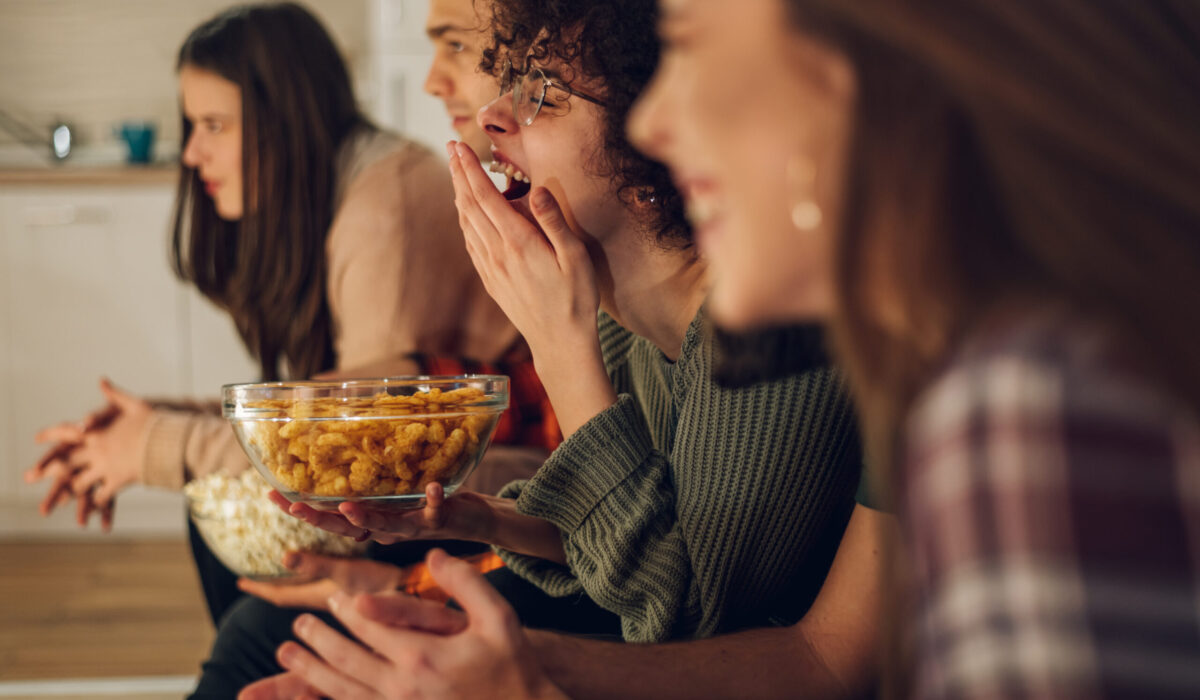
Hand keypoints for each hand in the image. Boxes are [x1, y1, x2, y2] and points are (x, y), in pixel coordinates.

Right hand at [24, 378, 148, 529]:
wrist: (148, 425)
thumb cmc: (125, 417)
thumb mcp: (112, 413)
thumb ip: (97, 417)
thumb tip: (86, 422)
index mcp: (80, 442)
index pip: (58, 453)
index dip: (45, 464)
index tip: (31, 476)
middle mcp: (87, 459)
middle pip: (67, 479)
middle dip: (56, 495)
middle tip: (44, 511)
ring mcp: (99, 471)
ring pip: (86, 493)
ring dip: (83, 509)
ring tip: (81, 524)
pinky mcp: (115, 479)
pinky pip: (108, 497)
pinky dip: (107, 512)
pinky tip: (106, 527)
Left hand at [237, 552, 405, 610]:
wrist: (415, 600)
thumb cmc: (379, 587)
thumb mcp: (345, 573)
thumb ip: (315, 565)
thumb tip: (282, 556)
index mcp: (317, 596)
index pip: (279, 594)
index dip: (258, 588)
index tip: (239, 582)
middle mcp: (325, 599)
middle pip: (289, 594)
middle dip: (271, 586)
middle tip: (256, 578)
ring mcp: (340, 598)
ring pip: (306, 590)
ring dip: (292, 580)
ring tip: (284, 570)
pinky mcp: (355, 593)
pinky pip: (324, 586)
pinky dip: (314, 575)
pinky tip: (324, 569)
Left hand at [239, 549, 565, 699]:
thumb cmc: (514, 666)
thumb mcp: (499, 617)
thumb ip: (464, 582)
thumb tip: (432, 554)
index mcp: (422, 656)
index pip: (370, 628)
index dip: (349, 610)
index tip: (335, 596)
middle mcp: (402, 687)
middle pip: (345, 660)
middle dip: (318, 640)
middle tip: (299, 625)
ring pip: (342, 690)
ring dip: (311, 673)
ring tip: (288, 657)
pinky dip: (332, 698)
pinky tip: (320, 692)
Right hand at [271, 482, 496, 545]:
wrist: (472, 519)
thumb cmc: (427, 499)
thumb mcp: (394, 487)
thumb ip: (370, 473)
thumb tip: (339, 438)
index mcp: (372, 520)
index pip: (330, 517)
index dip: (301, 508)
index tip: (271, 493)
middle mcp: (387, 530)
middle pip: (347, 528)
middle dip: (319, 518)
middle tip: (292, 506)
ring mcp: (412, 527)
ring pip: (385, 527)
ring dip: (366, 518)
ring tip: (347, 506)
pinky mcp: (440, 520)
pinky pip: (436, 509)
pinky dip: (435, 499)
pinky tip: (434, 486)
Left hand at [447, 140, 599, 360]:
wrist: (560, 342)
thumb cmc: (576, 299)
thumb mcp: (575, 258)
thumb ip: (555, 222)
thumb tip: (538, 190)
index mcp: (519, 243)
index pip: (485, 197)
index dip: (469, 169)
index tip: (459, 146)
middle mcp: (498, 253)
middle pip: (469, 205)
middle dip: (458, 173)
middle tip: (451, 147)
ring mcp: (491, 268)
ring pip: (466, 223)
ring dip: (459, 193)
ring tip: (456, 171)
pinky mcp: (491, 280)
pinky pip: (470, 242)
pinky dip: (464, 219)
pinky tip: (466, 212)